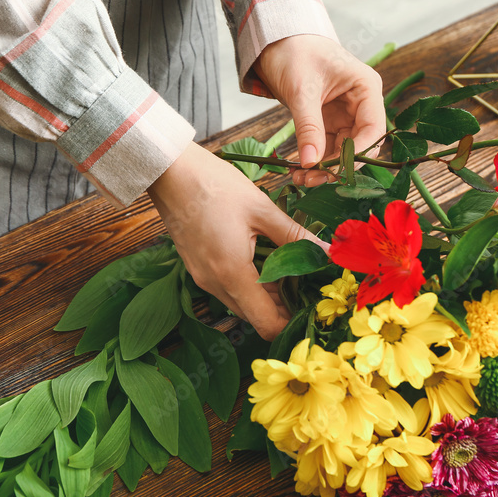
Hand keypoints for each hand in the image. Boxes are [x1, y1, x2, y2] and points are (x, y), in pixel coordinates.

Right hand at [147, 142, 325, 339]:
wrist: (169, 172)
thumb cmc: (214, 185)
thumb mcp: (261, 209)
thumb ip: (296, 236)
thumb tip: (328, 253)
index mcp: (232, 273)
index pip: (267, 324)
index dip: (292, 323)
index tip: (312, 307)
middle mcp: (215, 284)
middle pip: (256, 318)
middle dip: (283, 309)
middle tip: (309, 288)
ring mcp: (203, 278)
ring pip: (242, 305)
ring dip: (266, 297)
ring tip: (292, 273)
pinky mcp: (198, 269)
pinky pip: (229, 290)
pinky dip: (249, 286)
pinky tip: (266, 264)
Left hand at [254, 34, 385, 186]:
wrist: (275, 41)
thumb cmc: (294, 52)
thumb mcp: (302, 90)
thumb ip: (308, 126)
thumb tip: (310, 163)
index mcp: (366, 87)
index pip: (373, 128)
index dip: (358, 152)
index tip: (334, 169)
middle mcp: (361, 103)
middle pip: (360, 144)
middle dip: (338, 165)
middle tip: (312, 180)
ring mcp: (345, 114)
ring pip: (342, 150)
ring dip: (323, 167)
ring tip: (300, 180)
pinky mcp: (328, 121)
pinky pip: (326, 147)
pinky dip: (314, 160)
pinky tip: (299, 171)